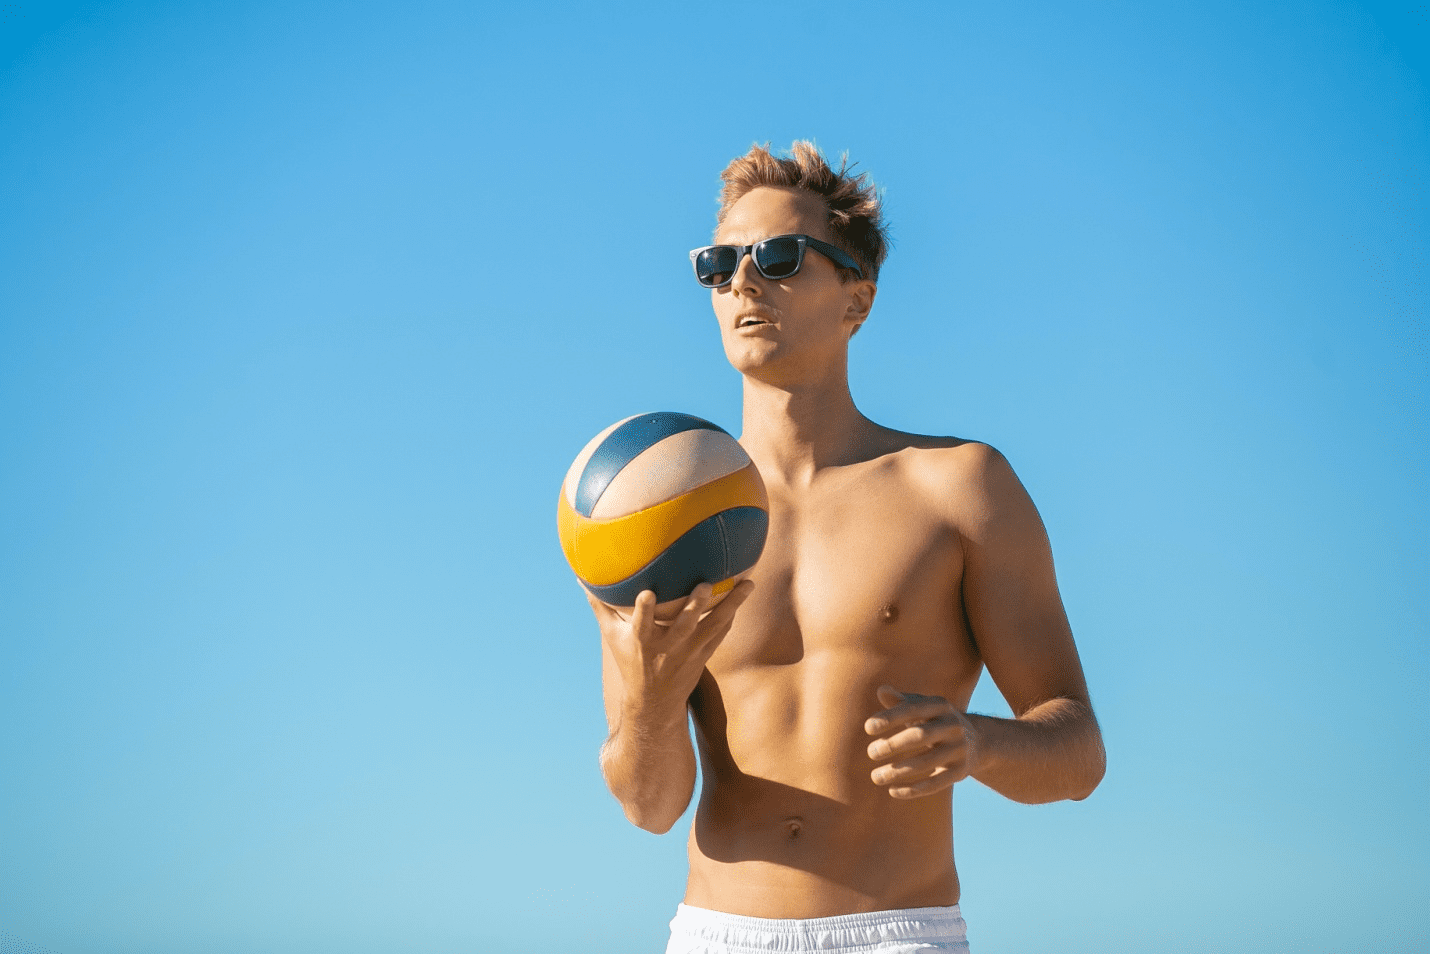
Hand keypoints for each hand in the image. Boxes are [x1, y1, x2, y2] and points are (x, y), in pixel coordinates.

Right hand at [589, 581, 752, 712]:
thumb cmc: (631, 662)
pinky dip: (732, 614)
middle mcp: (668, 647)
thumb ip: (601, 607)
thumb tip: (581, 578)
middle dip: (695, 606)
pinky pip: (721, 632)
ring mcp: (690, 652)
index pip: (641, 624)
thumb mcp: (612, 638)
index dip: (644, 610)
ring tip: (749, 584)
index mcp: (643, 642)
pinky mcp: (704, 655)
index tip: (647, 593)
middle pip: (685, 625)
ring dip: (732, 605)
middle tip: (705, 584)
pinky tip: (743, 593)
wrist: (655, 703)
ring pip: (713, 626)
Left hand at [865, 685, 978, 798]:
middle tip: (871, 752)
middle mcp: (953, 725)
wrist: (977, 740)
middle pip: (920, 736)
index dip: (890, 717)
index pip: (913, 709)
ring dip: (898, 771)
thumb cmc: (936, 721)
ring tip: (875, 777)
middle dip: (893, 745)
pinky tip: (892, 791)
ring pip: (926, 763)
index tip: (868, 728)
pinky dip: (913, 790)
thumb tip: (881, 690)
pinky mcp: (961, 771)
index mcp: (940, 705)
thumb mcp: (923, 707)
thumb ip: (901, 701)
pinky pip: (935, 783)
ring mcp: (959, 749)